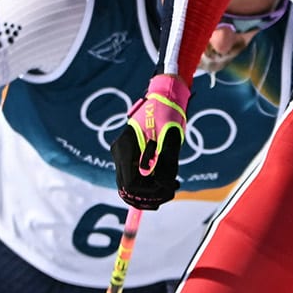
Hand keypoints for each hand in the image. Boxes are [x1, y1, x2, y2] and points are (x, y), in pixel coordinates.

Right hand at [112, 73, 190, 206]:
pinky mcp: (130, 155)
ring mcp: (123, 154)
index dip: (148, 193)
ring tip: (172, 185)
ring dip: (152, 190)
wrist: (164, 98)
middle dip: (151, 194)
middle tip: (172, 190)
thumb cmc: (168, 113)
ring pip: (132, 185)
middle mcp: (120, 152)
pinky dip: (151, 182)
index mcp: (126, 147)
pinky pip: (136, 176)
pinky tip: (167, 180)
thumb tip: (163, 185)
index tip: (167, 191)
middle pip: (129, 188)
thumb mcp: (171, 138)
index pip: (130, 184)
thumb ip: (167, 162)